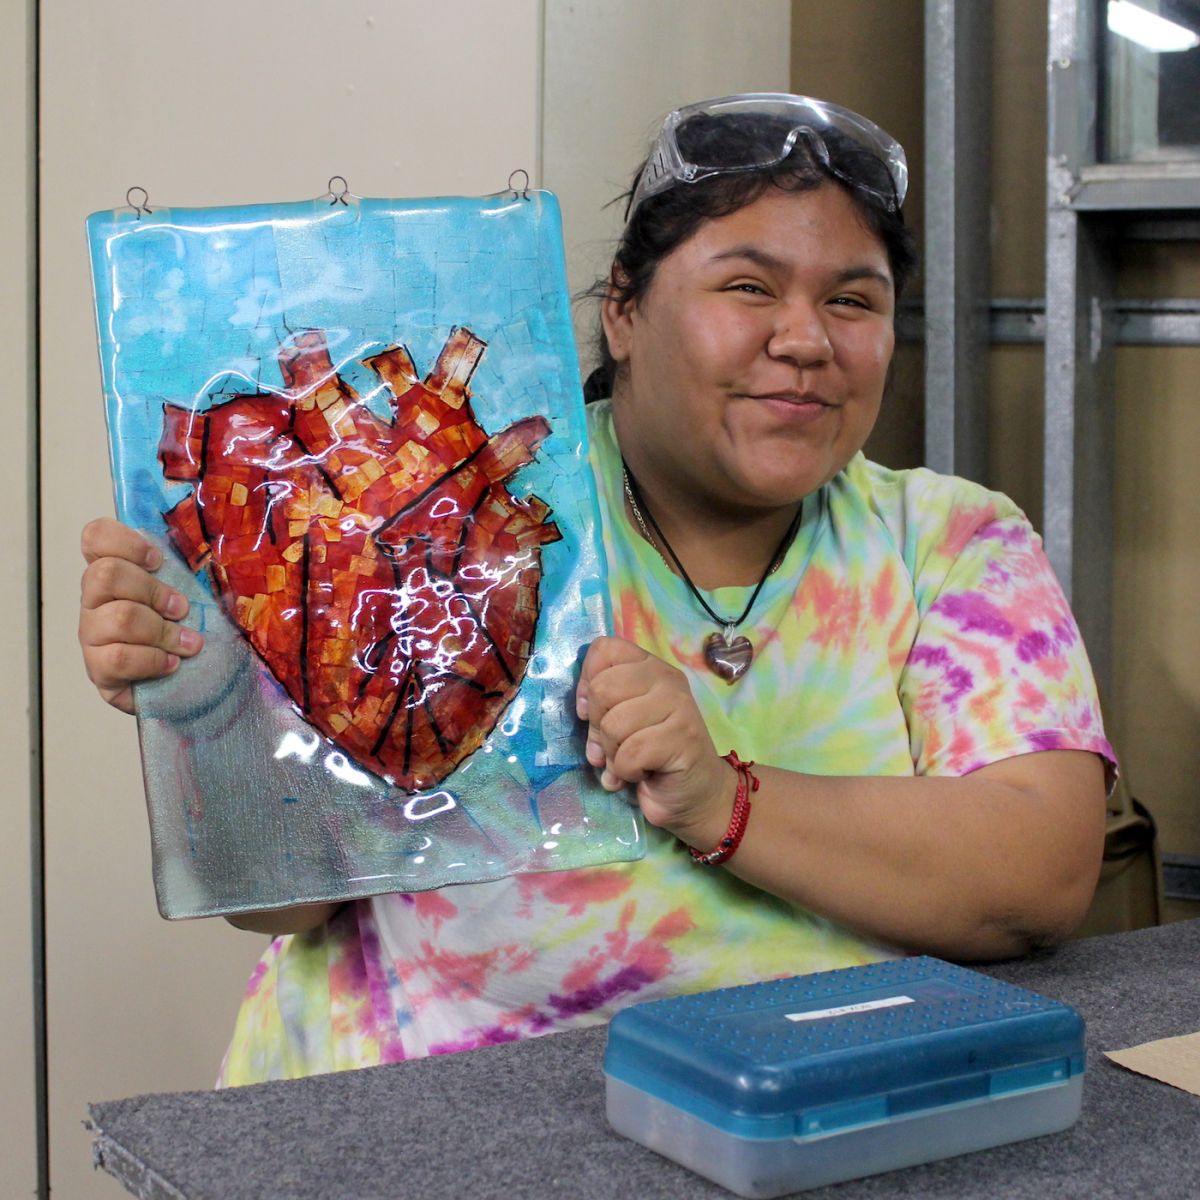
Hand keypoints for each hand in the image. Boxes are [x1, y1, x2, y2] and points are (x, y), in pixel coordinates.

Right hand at [79, 517, 203, 713]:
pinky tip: (172, 664)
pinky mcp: (98, 669)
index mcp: (113, 571)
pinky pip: (119, 658)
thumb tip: (214, 556)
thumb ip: (185, 573)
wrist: (179, 683)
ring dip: (162, 631)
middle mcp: (94, 599)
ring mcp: (91, 634)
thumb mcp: (187, 595)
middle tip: (182, 608)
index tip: (158, 560)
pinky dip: (153, 659)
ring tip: (190, 644)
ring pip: (118, 618)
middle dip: (154, 591)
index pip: (95, 537)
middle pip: (105, 575)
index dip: (125, 543)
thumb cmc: (182, 629)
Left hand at [576, 636, 732, 843]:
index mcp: (649, 667)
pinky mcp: (683, 738)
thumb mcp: (620, 720)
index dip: (587, 682)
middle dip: (597, 726)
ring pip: (613, 724)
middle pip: (602, 688)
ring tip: (628, 762)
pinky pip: (630, 754)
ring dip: (612, 754)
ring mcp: (679, 706)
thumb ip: (601, 703)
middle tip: (613, 745)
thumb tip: (583, 707)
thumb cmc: (650, 755)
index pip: (605, 649)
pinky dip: (626, 772)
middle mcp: (667, 679)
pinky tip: (641, 775)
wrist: (692, 794)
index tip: (591, 711)